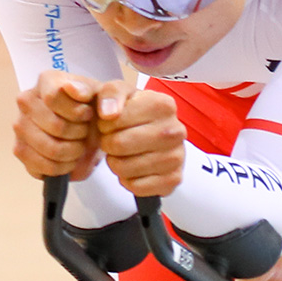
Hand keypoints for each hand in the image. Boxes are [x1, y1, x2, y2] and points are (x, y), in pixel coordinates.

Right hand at [12, 70, 100, 180]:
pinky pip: (44, 166)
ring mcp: (20, 125)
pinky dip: (63, 167)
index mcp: (47, 80)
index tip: (88, 114)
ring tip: (78, 144)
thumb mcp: (107, 98)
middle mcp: (27, 100)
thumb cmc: (96, 111)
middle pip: (55, 126)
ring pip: (50, 148)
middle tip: (85, 132)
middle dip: (79, 134)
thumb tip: (72, 88)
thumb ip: (99, 90)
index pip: (54, 98)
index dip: (78, 112)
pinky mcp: (20, 149)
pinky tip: (69, 158)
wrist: (92, 132)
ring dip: (73, 152)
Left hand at [93, 82, 185, 197]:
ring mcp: (177, 156)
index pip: (114, 120)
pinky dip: (128, 180)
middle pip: (118, 144)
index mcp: (163, 105)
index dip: (104, 124)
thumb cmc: (134, 115)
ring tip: (124, 154)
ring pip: (124, 168)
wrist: (155, 136)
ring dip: (116, 163)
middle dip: (108, 144)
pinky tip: (134, 169)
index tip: (112, 123)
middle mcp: (175, 130)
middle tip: (115, 140)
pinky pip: (136, 186)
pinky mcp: (174, 179)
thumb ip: (110, 93)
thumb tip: (108, 113)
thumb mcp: (120, 94)